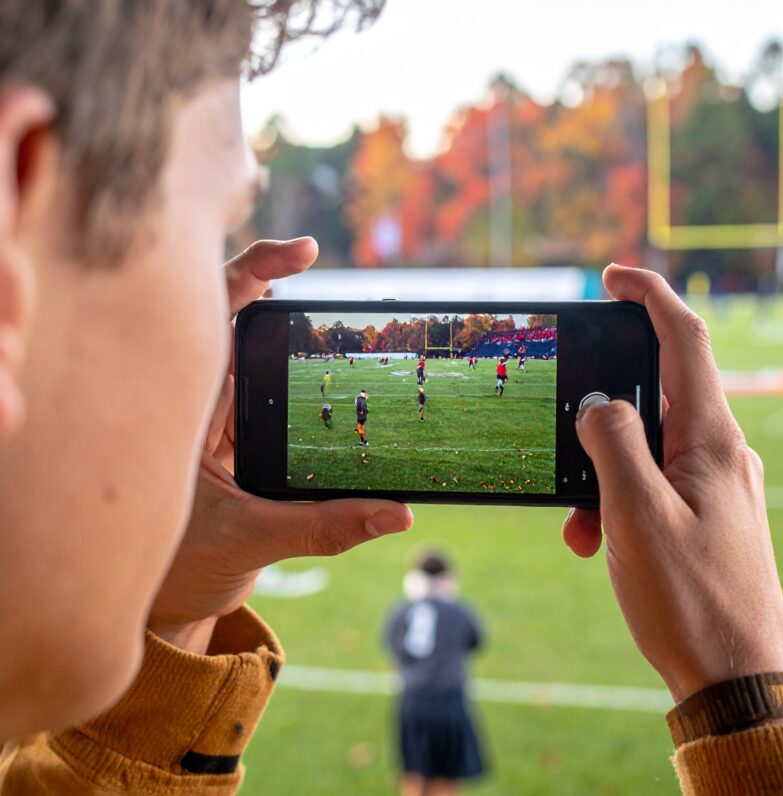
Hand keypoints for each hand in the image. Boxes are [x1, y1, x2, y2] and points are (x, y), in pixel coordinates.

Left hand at [148, 239, 412, 652]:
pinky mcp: (242, 436)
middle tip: (321, 265)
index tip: (304, 254)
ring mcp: (220, 415)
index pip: (208, 315)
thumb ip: (326, 526)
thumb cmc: (180, 570)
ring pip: (256, 350)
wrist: (166, 606)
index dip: (253, 269)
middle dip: (275, 280)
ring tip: (352, 323)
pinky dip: (307, 374)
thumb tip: (399, 513)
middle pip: (230, 313)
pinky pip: (276, 389)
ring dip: (298, 332)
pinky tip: (344, 370)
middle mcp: (197, 400)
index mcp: (180, 407)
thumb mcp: (253, 541)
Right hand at [562, 265, 782, 702]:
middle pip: (658, 394)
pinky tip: (598, 543)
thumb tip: (599, 402)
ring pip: (649, 447)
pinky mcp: (710, 515)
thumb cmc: (690, 600)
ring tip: (581, 526)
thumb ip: (613, 443)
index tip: (611, 275)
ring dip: (604, 473)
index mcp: (713, 439)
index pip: (685, 339)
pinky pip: (657, 485)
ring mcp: (719, 484)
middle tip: (567, 438)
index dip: (649, 295)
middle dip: (603, 413)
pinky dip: (620, 501)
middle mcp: (723, 452)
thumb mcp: (636, 517)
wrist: (736, 680)